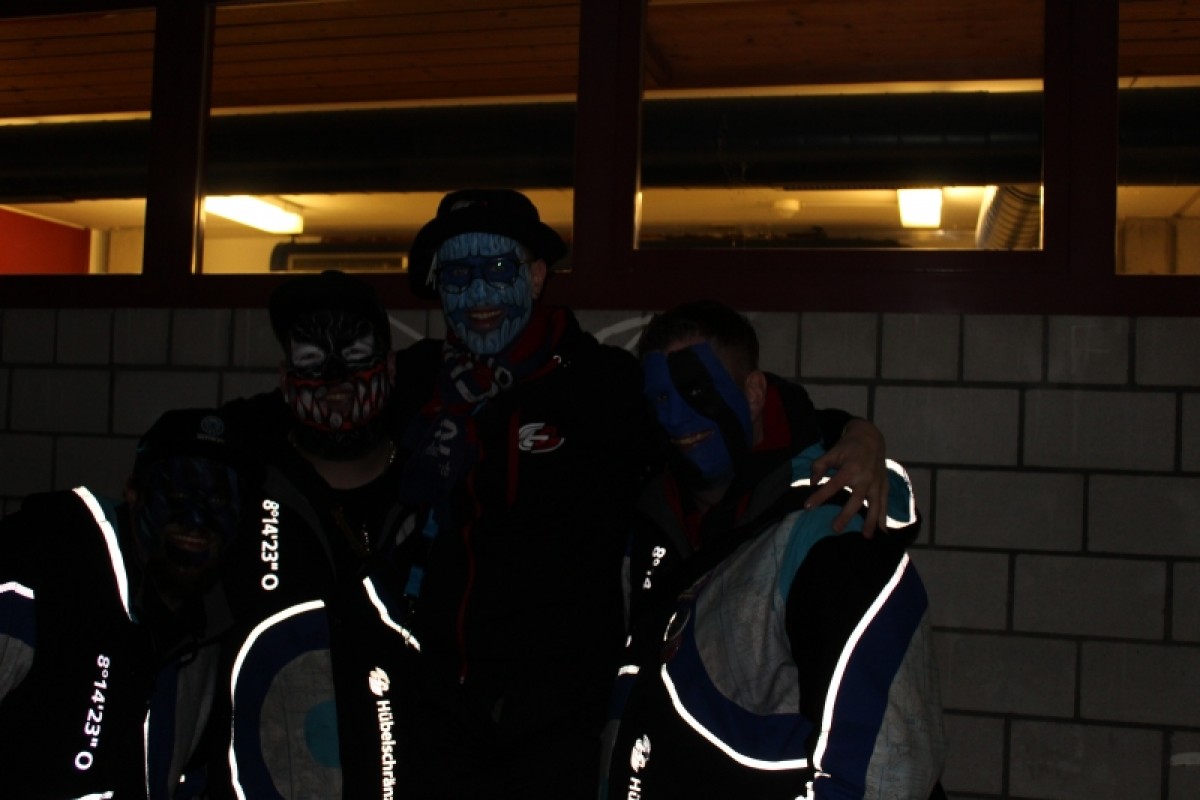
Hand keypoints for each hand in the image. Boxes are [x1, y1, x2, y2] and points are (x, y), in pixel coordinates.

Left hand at [805, 418, 888, 536]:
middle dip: (846, 515)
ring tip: (866, 537)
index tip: (808, 506)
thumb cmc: (848, 447)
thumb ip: (819, 466)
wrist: (871, 438)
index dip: (820, 496)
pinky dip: (884, 519)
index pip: (833, 485)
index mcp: (851, 468)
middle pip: (856, 499)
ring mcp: (877, 483)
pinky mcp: (884, 486)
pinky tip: (883, 533)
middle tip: (835, 529)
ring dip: (871, 522)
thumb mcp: (831, 452)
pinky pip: (885, 505)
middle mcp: (866, 478)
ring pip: (875, 505)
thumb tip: (812, 482)